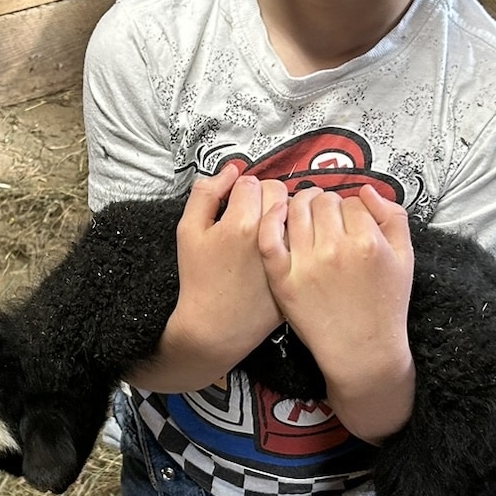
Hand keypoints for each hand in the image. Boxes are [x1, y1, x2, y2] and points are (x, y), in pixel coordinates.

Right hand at [130, 164, 286, 392]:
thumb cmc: (199, 278)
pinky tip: (282, 248)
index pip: (251, 182)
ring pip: (296, 212)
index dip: (238, 191)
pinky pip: (306, 237)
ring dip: (283, 213)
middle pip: (278, 191)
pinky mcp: (301, 269)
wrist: (217, 326)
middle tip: (249, 216)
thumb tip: (232, 169)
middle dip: (263, 198)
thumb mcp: (188, 231)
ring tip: (267, 230)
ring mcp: (290, 254)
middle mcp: (271, 235)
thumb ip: (206, 193)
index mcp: (241, 222)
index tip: (232, 206)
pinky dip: (297, 236)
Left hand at [258, 184, 415, 440]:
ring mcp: (305, 264)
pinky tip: (278, 215)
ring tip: (306, 215)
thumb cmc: (386, 305)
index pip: (352, 201)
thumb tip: (367, 189)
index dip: (351, 207)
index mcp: (368, 242)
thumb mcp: (405, 258)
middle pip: (323, 202)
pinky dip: (271, 218)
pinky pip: (269, 236)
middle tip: (327, 217)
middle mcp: (335, 249)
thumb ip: (394, 218)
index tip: (349, 219)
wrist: (362, 351)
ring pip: (295, 210)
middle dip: (327, 203)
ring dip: (301, 205)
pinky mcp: (282, 279)